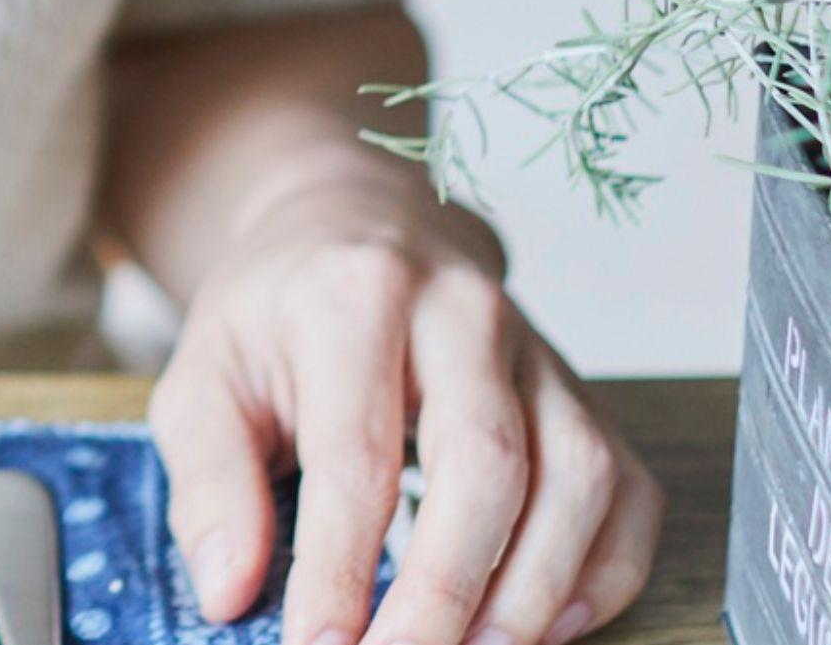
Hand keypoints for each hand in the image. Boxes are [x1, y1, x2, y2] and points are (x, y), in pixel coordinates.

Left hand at [148, 185, 656, 644]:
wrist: (358, 225)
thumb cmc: (277, 312)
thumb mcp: (201, 377)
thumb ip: (209, 482)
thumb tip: (230, 589)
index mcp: (355, 298)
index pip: (359, 453)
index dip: (342, 567)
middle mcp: (463, 313)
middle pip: (487, 464)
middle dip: (448, 590)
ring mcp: (537, 351)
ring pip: (578, 476)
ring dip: (534, 589)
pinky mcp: (583, 391)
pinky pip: (629, 489)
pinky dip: (605, 571)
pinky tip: (548, 622)